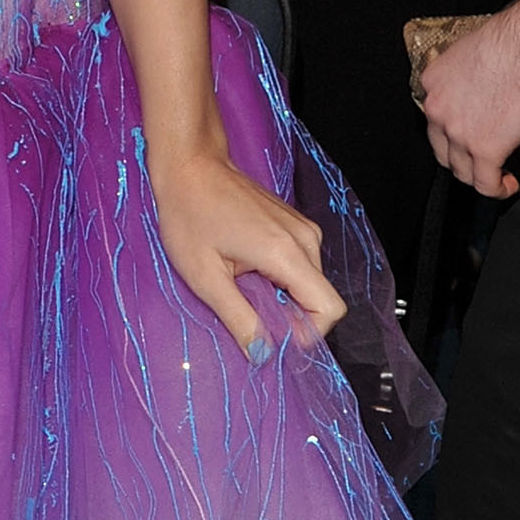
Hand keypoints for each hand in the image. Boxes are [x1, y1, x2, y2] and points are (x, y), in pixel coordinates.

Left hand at [150, 142, 346, 357]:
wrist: (189, 166)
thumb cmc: (190, 213)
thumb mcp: (204, 276)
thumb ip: (238, 318)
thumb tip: (262, 354)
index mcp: (287, 252)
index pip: (330, 308)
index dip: (306, 332)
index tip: (272, 335)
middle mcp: (305, 238)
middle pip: (321, 298)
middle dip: (290, 315)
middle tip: (247, 309)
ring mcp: (302, 228)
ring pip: (310, 284)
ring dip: (282, 296)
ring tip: (241, 283)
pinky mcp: (295, 224)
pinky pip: (301, 266)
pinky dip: (280, 278)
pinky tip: (246, 268)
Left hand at [418, 3, 519, 197]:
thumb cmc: (512, 39)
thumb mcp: (472, 52)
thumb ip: (468, 75)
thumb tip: (483, 88)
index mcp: (432, 83)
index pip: (435, 118)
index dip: (453, 131)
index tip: (472, 135)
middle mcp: (436, 110)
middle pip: (442, 150)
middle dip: (461, 159)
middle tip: (482, 160)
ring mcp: (458, 133)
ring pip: (461, 172)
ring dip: (479, 177)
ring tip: (499, 175)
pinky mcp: (484, 150)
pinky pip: (485, 184)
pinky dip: (497, 190)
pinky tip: (509, 185)